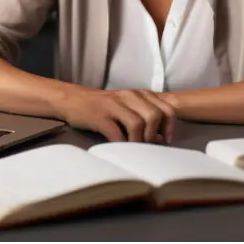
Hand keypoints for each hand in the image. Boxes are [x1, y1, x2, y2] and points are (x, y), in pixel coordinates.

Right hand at [57, 87, 175, 143]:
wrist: (74, 100)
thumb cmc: (105, 106)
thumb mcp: (128, 105)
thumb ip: (146, 116)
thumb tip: (162, 138)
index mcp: (140, 94)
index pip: (166, 108)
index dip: (170, 127)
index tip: (166, 140)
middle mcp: (129, 96)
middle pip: (154, 116)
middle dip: (154, 135)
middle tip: (148, 146)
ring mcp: (114, 105)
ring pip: (137, 124)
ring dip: (138, 141)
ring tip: (134, 149)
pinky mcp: (100, 116)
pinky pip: (117, 133)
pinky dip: (122, 144)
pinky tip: (120, 149)